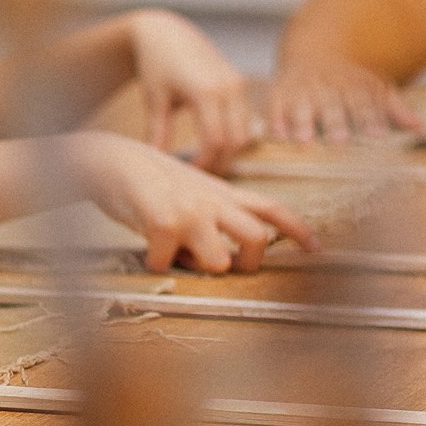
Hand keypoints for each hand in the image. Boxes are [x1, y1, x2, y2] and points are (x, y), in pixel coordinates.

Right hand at [67, 130, 316, 273]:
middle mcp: (213, 201)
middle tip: (226, 265)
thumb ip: (212, 213)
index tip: (317, 249)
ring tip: (175, 250)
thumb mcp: (190, 187)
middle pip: (256, 239)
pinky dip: (155, 263)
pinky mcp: (165, 224)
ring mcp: (191, 213)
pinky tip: (146, 246)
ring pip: (219, 262)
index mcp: (222, 193)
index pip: (271, 208)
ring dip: (195, 266)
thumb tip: (220, 258)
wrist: (109, 159)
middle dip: (247, 263)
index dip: (298, 230)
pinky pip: (168, 264)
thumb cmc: (146, 180)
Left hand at [128, 9, 253, 171]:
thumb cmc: (156, 64)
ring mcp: (237, 84)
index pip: (215, 140)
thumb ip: (158, 132)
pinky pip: (245, 119)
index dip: (205, 162)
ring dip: (230, 151)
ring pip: (246, 132)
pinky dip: (234, 135)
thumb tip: (159, 163)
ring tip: (207, 162)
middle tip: (200, 175)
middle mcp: (228, 87)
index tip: (190, 173)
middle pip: (236, 140)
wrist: (167, 33)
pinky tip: (214, 145)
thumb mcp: (155, 98)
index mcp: (206, 90)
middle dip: (221, 162)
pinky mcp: (239, 83)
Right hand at [266, 55, 421, 142]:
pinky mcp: (279, 92)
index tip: (378, 137)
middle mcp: (327, 86)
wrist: (313, 50)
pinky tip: (276, 136)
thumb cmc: (347, 81)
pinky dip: (275, 120)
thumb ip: (394, 108)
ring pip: (302, 106)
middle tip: (339, 144)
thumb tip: (420, 127)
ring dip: (302, 124)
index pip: (364, 103)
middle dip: (335, 124)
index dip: (371, 120)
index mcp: (353, 85)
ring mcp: (302, 89)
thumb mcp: (372, 88)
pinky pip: (275, 106)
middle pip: (332, 106)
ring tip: (304, 142)